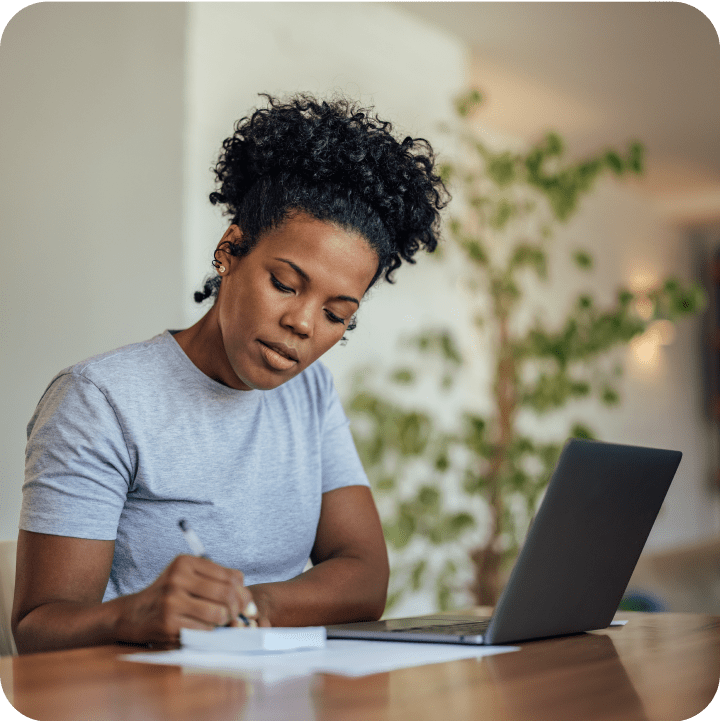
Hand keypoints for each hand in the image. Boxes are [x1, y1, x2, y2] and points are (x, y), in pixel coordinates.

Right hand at [116, 554, 255, 647]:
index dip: (244, 592)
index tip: (245, 602)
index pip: (230, 576)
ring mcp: (172, 601)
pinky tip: (201, 628)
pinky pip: (204, 631)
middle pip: (227, 594)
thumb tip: (248, 602)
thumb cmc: (170, 595)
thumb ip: (217, 583)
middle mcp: (178, 578)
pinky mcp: (168, 623)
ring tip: (218, 621)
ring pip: (218, 614)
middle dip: (238, 608)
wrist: (133, 614)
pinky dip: (209, 632)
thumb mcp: (189, 578)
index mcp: (186, 562)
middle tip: (237, 616)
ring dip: (223, 622)